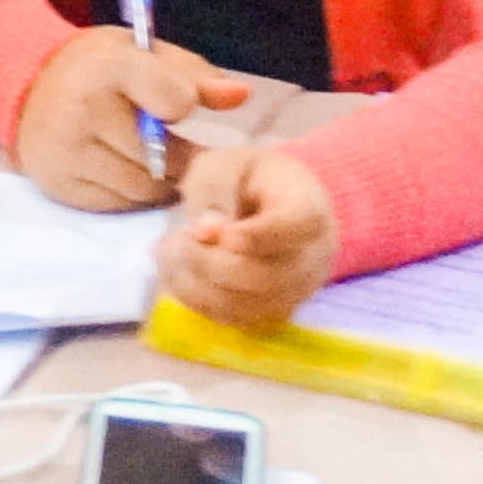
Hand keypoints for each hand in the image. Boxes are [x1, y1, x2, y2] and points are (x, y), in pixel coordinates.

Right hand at [11, 28, 252, 213]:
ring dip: (158, 179)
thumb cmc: (99, 68)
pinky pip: (118, 204)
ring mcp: (68, 152)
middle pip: (163, 157)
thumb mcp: (143, 54)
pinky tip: (125, 169)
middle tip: (176, 145)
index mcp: (109, 67)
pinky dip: (132, 193)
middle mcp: (83, 110)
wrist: (28, 86)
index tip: (175, 104)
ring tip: (153, 159)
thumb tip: (241, 96)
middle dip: (178, 155)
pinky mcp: (60, 185)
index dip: (183, 105)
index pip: (175, 101)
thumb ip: (194, 75)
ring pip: (143, 187)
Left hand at [158, 141, 337, 329]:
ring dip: (199, 284)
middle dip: (211, 262)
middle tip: (178, 239)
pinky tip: (179, 272)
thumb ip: (214, 190)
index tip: (216, 231)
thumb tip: (204, 231)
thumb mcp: (225, 163)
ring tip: (170, 253)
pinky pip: (237, 320)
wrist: (273, 202)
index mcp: (309, 208)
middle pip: (266, 276)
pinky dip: (200, 300)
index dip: (255, 236)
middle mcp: (312, 257)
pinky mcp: (273, 312)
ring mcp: (296, 291)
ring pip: (248, 306)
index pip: (295, 228)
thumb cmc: (249, 177)